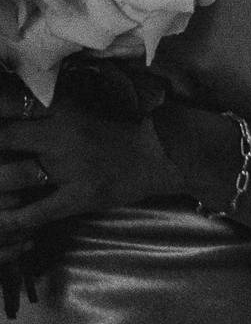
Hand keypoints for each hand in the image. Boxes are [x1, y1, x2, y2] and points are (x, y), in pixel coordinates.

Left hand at [0, 91, 174, 256]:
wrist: (163, 152)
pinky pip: (38, 212)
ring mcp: (71, 168)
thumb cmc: (123, 126)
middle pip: (4, 138)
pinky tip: (2, 221)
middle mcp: (62, 135)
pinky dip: (15, 219)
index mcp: (64, 108)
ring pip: (13, 177)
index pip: (13, 102)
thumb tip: (13, 105)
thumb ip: (51, 107)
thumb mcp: (86, 105)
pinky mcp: (81, 196)